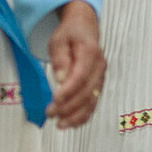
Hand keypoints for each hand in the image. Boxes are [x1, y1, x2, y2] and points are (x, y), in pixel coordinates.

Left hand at [47, 0, 105, 128]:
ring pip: (92, 101)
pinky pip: (93, 103)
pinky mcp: (98, 85)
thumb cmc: (70, 33)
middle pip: (86, 92)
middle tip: (50, 113)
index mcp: (90, 52)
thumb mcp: (59, 39)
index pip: (81, 75)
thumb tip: (60, 79)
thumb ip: (60, 59)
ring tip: (59, 124)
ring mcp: (101, 77)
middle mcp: (99, 67)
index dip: (69, 90)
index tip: (55, 99)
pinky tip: (71, 123)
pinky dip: (83, 116)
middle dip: (69, 106)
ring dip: (76, 115)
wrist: (85, 27)